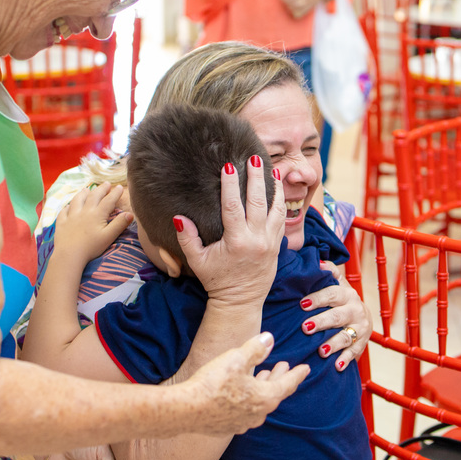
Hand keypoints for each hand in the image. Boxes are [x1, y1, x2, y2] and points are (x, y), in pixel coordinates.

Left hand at [52, 183, 132, 264]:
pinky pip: (64, 211)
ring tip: (87, 189)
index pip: (108, 201)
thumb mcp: (109, 236)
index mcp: (97, 215)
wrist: (69, 255)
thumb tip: (130, 214)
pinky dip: (67, 207)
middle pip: (93, 197)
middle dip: (101, 189)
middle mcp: (84, 212)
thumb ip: (119, 224)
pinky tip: (68, 206)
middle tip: (106, 184)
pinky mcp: (62, 223)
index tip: (120, 187)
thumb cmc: (91, 247)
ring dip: (83, 193)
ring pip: (77, 200)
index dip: (115, 193)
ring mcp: (71, 216)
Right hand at [177, 155, 284, 307]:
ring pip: (276, 208)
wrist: (241, 302)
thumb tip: (178, 217)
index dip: (230, 185)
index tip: (228, 166)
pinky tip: (278, 188)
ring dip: (273, 186)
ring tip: (271, 167)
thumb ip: (188, 238)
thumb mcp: (198, 261)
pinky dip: (281, 201)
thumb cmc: (217, 280)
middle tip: (254, 157)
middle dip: (256, 177)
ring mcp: (270, 242)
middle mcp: (257, 239)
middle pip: (258, 201)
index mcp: (237, 241)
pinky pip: (282, 219)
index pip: (233, 207)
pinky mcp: (277, 245)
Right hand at [183, 332, 309, 434]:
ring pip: (260, 404)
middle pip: (275, 394)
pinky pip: (244, 412)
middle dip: (280, 378)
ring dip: (263, 388)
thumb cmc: (213, 383)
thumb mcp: (237, 358)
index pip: (288, 383)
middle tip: (284, 366)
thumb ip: (256, 348)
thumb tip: (269, 338)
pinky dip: (248, 399)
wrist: (185, 410)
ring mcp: (243, 423)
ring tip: (263, 375)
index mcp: (266, 397)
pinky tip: (241, 394)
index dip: (297, 374)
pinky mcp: (227, 427)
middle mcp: (258, 414)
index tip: (306, 368)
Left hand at [301, 261, 371, 370]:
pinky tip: (337, 366)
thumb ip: (329, 273)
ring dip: (333, 344)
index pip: (332, 294)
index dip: (318, 298)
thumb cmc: (341, 299)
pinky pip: (354, 353)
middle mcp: (355, 310)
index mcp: (347, 294)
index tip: (302, 305)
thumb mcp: (338, 284)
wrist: (363, 317)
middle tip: (305, 328)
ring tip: (321, 351)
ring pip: (346, 336)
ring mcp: (360, 328)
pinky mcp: (361, 344)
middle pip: (338, 316)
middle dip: (322, 322)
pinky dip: (346, 360)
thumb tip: (318, 261)